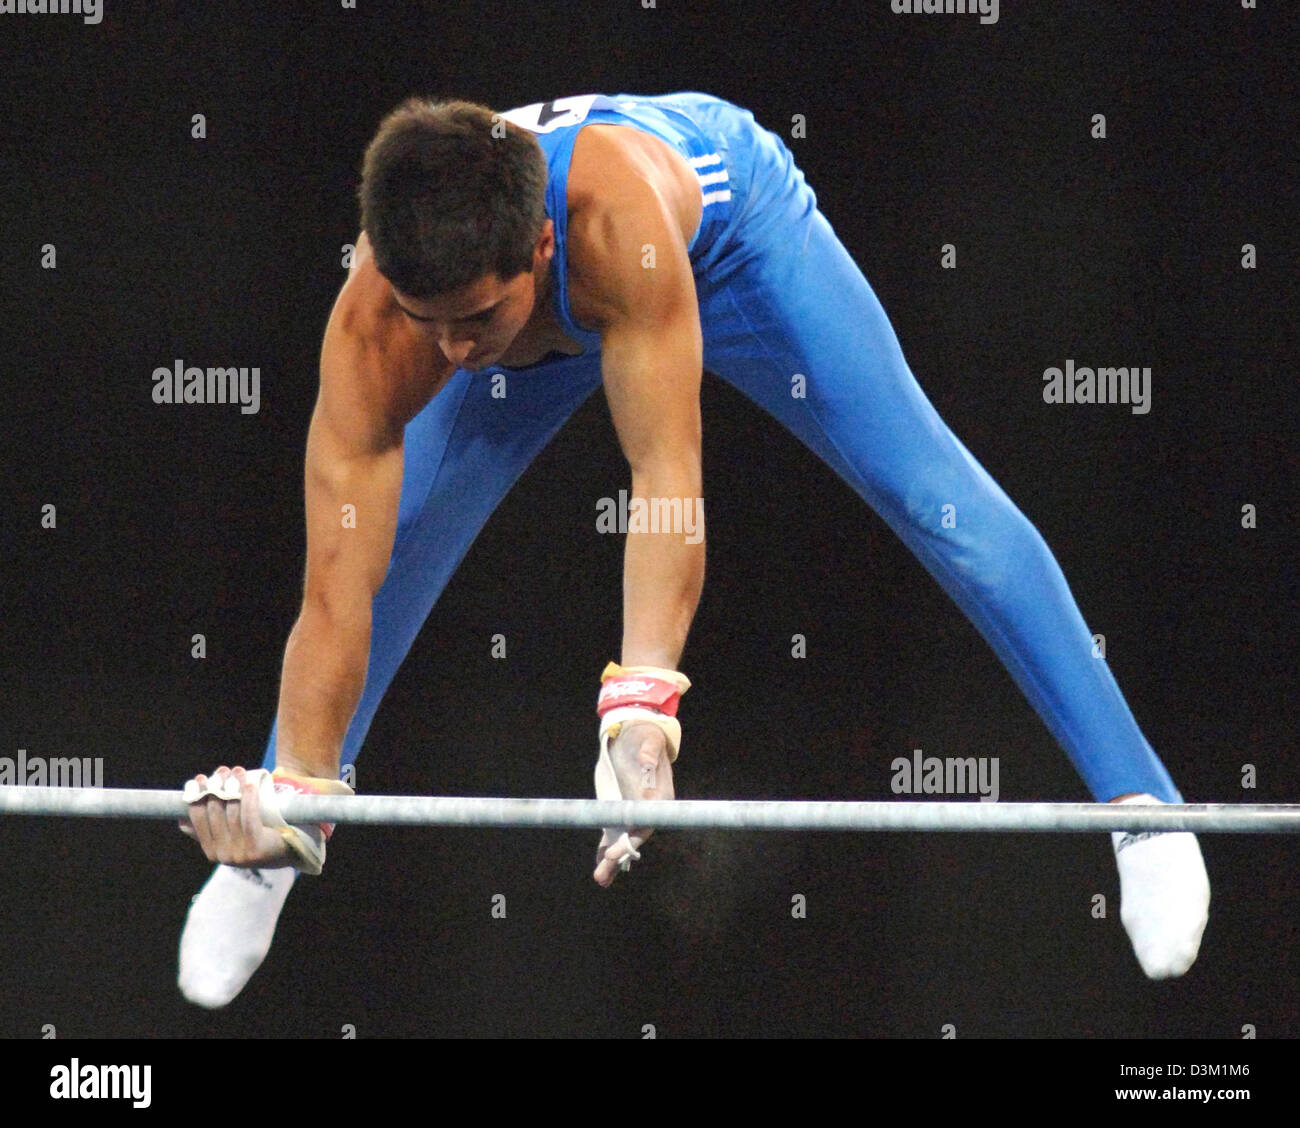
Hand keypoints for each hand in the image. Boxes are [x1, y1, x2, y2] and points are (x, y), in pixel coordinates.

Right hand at [178, 766, 294, 867]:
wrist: (287, 851)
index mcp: (211, 851)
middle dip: (216, 786)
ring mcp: (239, 854)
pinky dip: (248, 798)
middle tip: (222, 770)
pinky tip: (249, 785)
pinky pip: (249, 817)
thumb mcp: (230, 838)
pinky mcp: (256, 848)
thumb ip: (209, 831)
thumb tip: (182, 819)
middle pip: (215, 812)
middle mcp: (222, 855)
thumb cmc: (257, 838)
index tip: (198, 779)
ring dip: (234, 786)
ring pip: (232, 811)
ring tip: (237, 771)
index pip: (196, 818)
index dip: (196, 796)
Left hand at [593, 721, 673, 887]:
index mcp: (659, 796)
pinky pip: (612, 833)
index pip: (646, 821)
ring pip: (622, 839)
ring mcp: (632, 812)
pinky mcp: (619, 811)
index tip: (618, 848)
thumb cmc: (645, 738)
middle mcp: (647, 809)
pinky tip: (598, 864)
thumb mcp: (648, 741)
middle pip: (634, 836)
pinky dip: (605, 849)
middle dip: (619, 854)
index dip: (633, 836)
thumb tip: (646, 763)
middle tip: (603, 871)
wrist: (637, 735)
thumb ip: (649, 754)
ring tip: (600, 878)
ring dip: (612, 859)